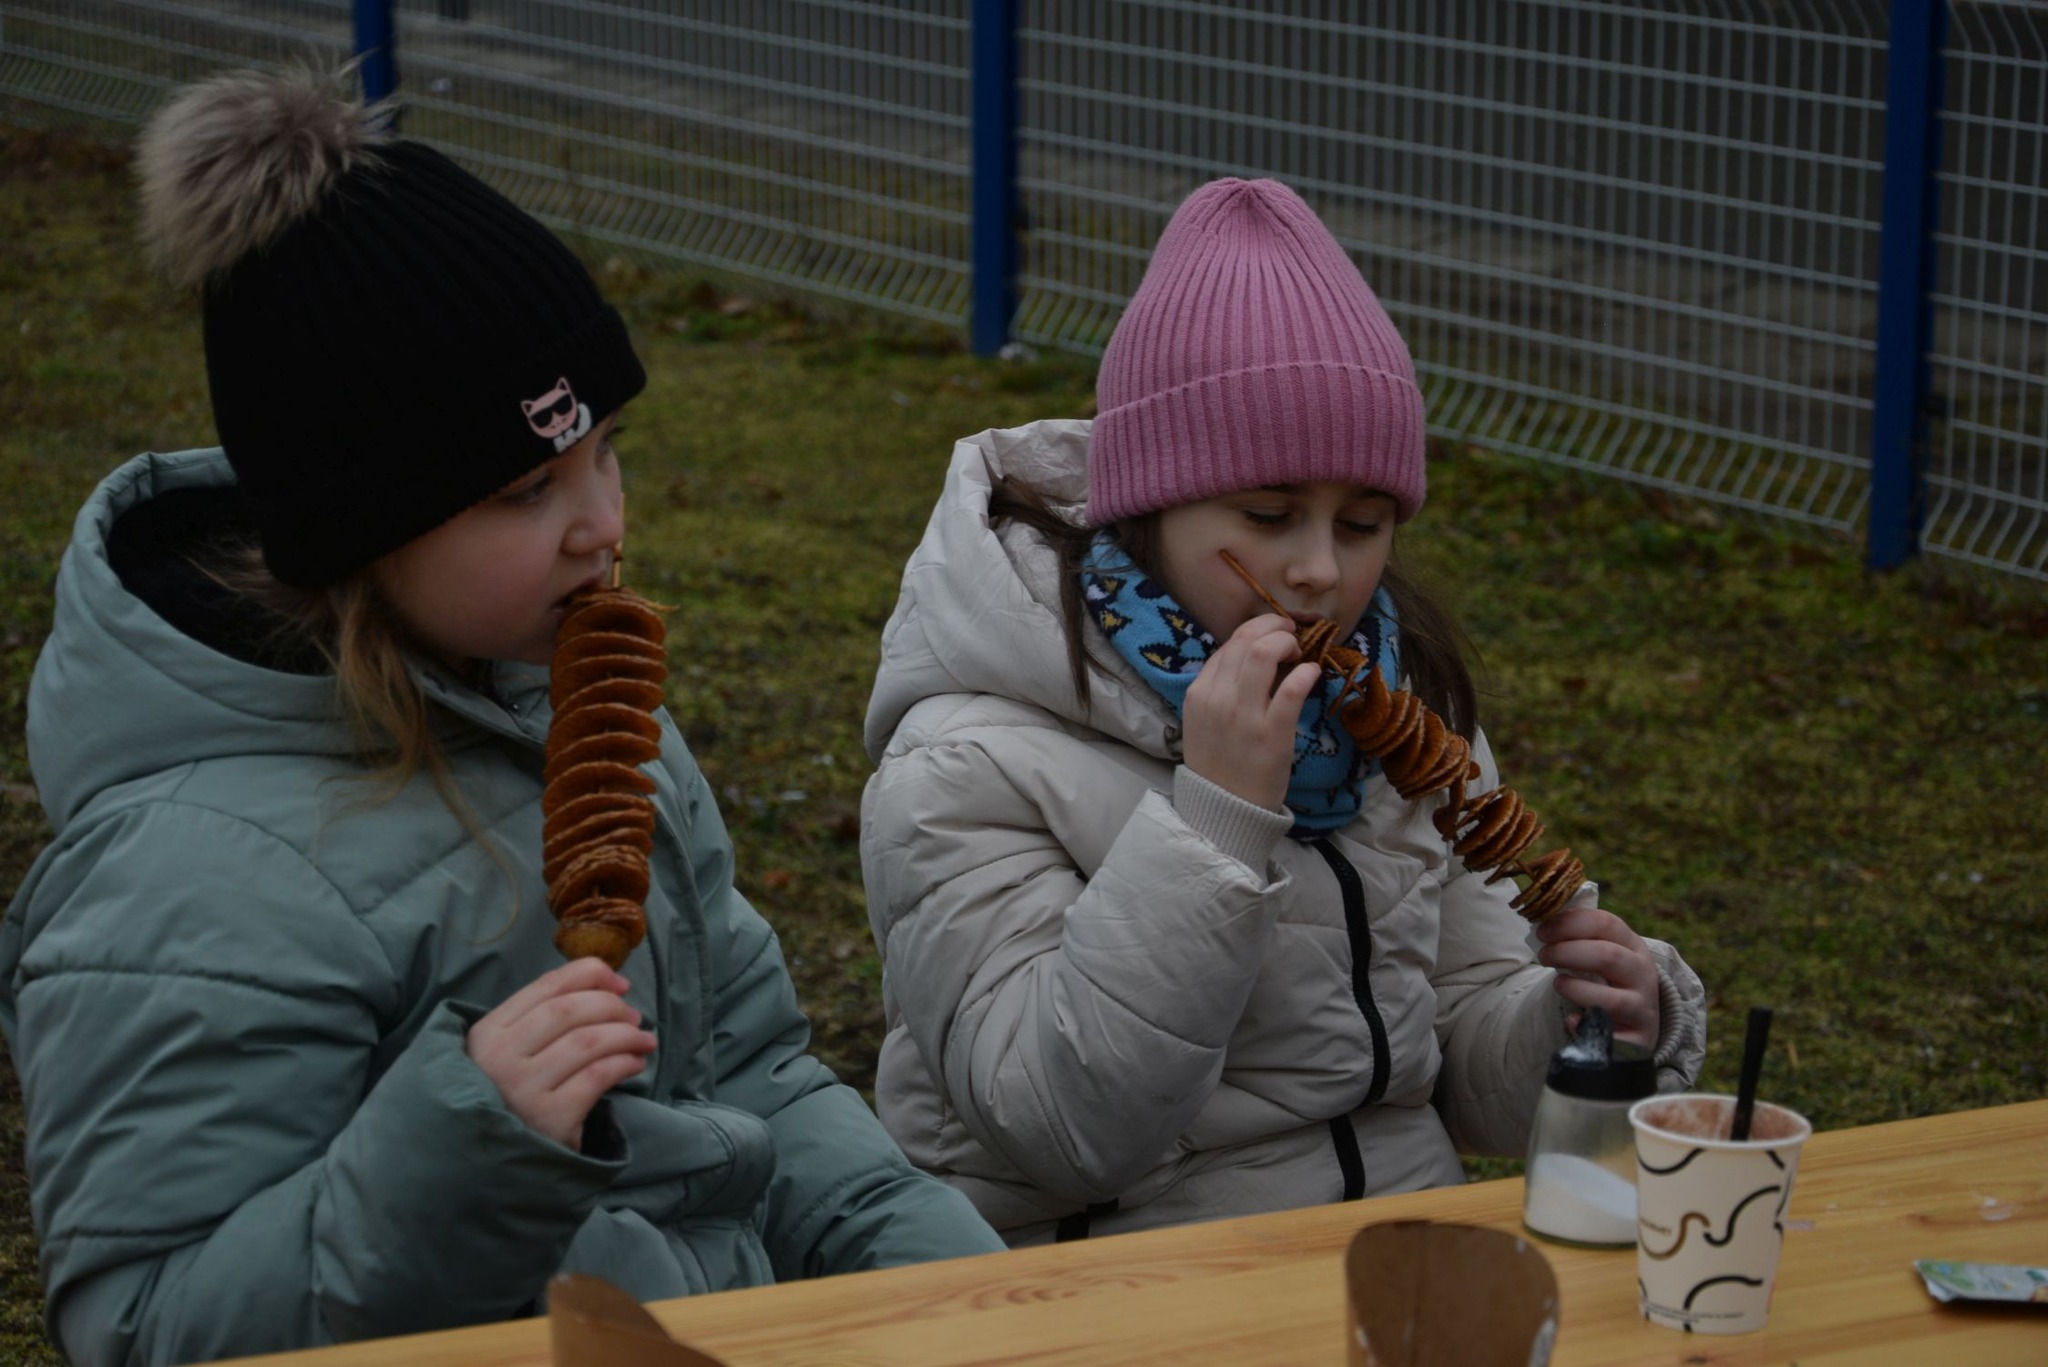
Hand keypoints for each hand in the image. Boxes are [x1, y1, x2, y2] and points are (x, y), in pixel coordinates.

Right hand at [466, 957, 656, 1149]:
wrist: (494, 1160)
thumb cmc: (510, 1096)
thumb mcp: (511, 1052)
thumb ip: (544, 1016)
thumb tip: (610, 984)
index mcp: (488, 1033)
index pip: (546, 987)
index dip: (590, 976)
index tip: (620, 982)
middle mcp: (500, 1058)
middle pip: (569, 1011)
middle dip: (611, 1006)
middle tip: (634, 1018)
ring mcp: (523, 1089)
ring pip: (588, 1041)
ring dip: (626, 1035)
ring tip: (643, 1040)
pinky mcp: (549, 1118)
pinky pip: (597, 1076)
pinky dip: (624, 1063)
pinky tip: (635, 1063)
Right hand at [1181, 614, 1320, 811]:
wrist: (1223, 809)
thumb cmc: (1219, 763)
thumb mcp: (1205, 720)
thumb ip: (1222, 688)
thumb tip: (1257, 657)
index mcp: (1199, 692)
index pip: (1229, 644)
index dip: (1256, 631)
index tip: (1274, 636)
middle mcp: (1217, 698)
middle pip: (1245, 640)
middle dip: (1273, 627)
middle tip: (1291, 635)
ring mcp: (1243, 716)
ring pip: (1263, 654)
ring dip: (1286, 642)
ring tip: (1299, 651)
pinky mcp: (1272, 734)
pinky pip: (1290, 691)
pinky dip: (1306, 674)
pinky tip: (1313, 673)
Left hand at [1532, 906, 1660, 1049]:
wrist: (1635, 1025)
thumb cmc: (1608, 981)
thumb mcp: (1602, 954)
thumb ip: (1579, 938)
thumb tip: (1543, 919)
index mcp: (1633, 945)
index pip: (1606, 923)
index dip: (1569, 923)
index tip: (1543, 932)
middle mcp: (1643, 974)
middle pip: (1607, 956)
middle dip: (1566, 953)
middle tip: (1543, 956)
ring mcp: (1643, 1008)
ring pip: (1609, 998)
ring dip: (1574, 989)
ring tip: (1558, 984)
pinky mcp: (1637, 1039)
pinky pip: (1607, 1034)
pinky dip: (1584, 1026)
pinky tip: (1573, 1021)